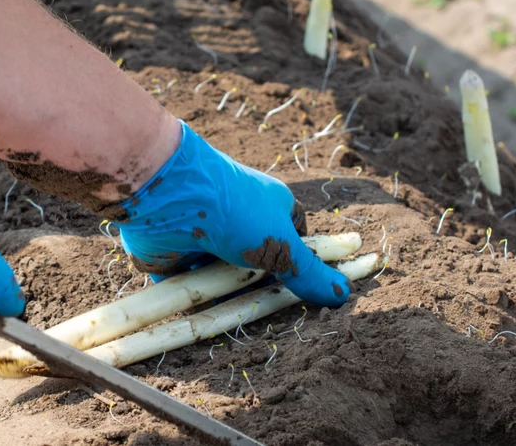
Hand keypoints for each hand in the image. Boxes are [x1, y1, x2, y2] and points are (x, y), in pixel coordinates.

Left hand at [117, 121, 350, 306]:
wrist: (170, 195)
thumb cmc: (238, 211)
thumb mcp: (283, 245)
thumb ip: (310, 273)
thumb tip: (344, 293)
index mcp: (270, 208)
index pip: (294, 239)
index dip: (301, 266)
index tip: (308, 294)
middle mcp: (238, 222)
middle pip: (257, 266)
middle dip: (261, 288)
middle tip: (271, 313)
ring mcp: (206, 239)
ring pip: (222, 280)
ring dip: (228, 297)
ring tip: (237, 318)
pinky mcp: (175, 257)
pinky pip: (188, 287)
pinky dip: (193, 303)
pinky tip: (202, 320)